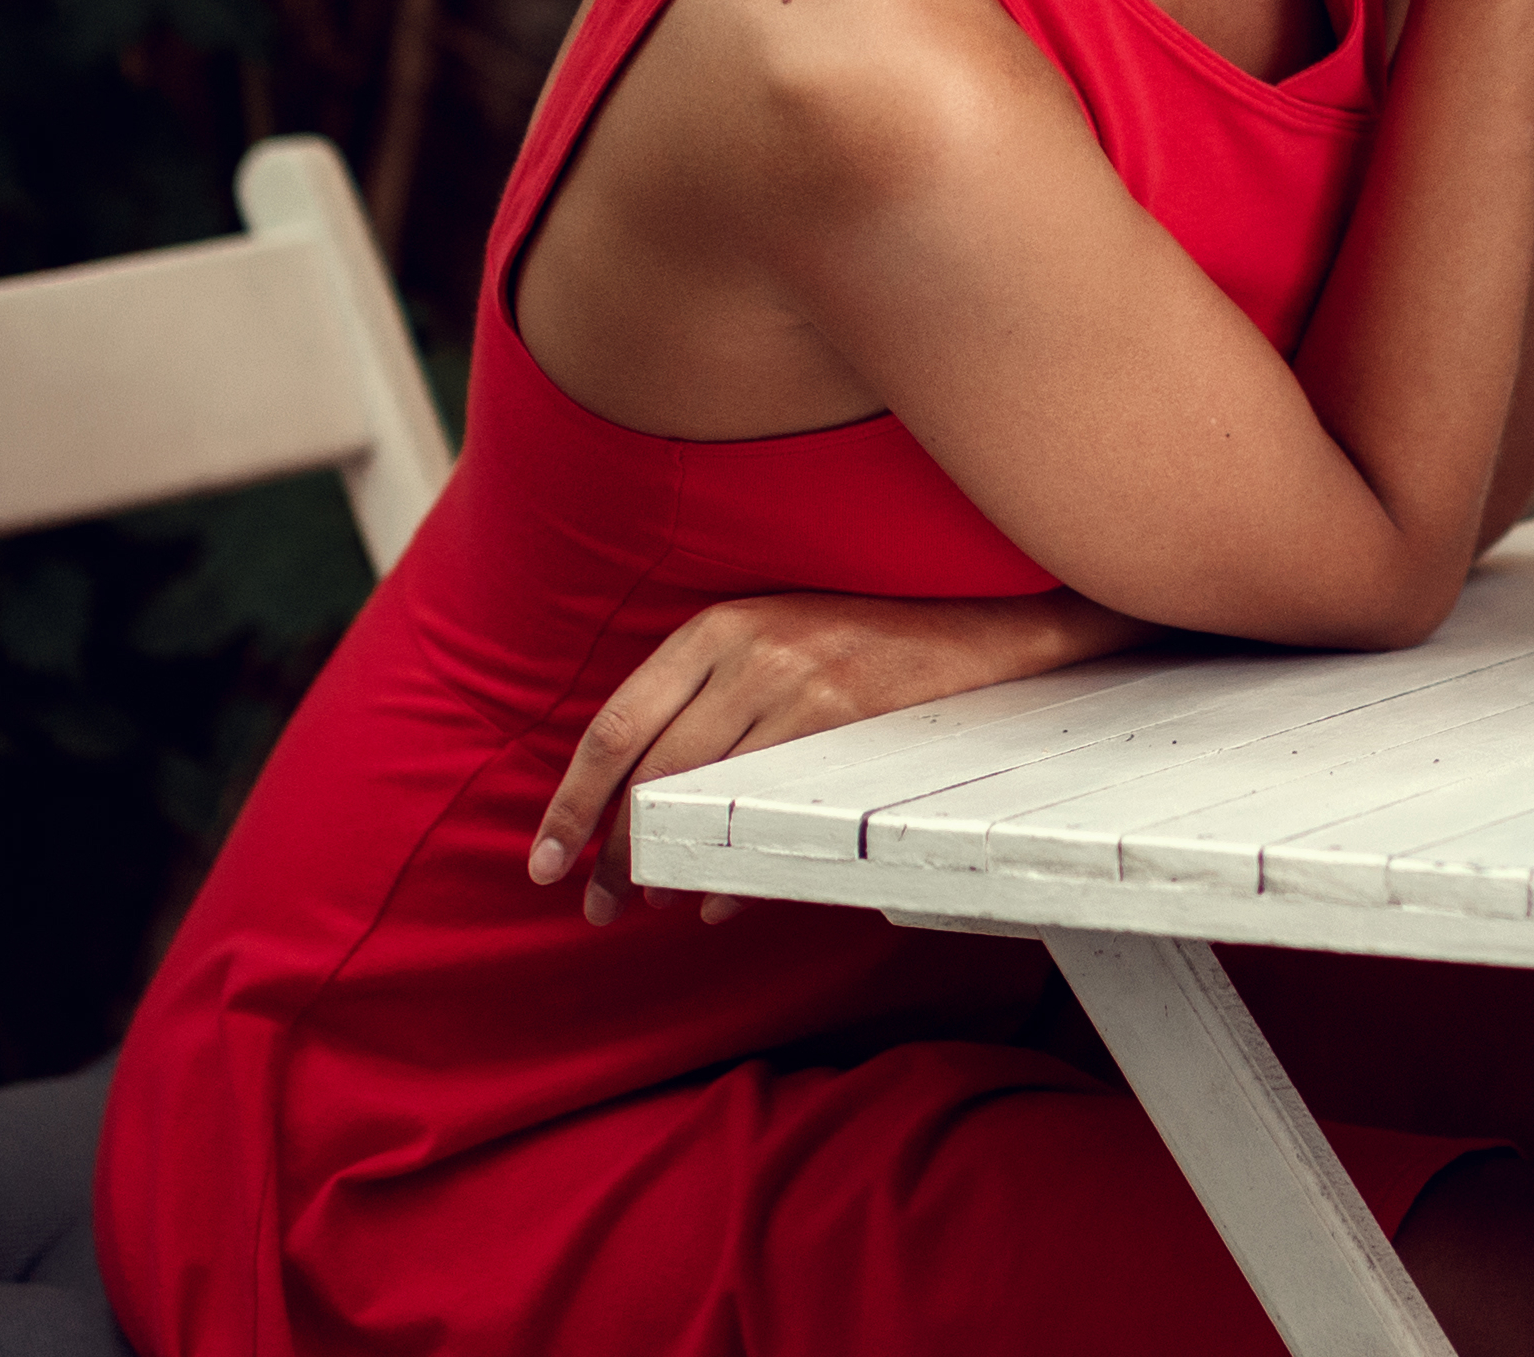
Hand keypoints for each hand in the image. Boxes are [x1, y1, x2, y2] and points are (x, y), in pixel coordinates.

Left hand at [527, 587, 1139, 924]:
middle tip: (596, 907)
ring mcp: (799, 681)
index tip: (546, 860)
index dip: (571, 802)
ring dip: (662, 864)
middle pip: (646, 771)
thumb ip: (709, 702)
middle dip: (610, 851)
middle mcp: (748, 646)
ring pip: (700, 795)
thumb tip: (641, 801)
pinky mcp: (846, 718)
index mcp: (715, 624)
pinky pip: (766, 810)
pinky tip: (715, 900)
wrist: (987, 625)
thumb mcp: (777, 643)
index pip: (614, 724)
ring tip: (645, 908)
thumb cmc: (871, 645)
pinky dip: (731, 866)